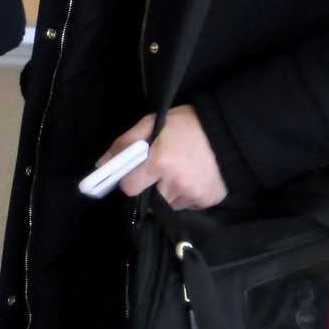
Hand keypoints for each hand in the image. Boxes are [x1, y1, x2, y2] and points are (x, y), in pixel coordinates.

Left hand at [100, 106, 226, 211]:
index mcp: (159, 162)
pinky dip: (186, 195)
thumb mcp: (151, 124)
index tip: (138, 172)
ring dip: (168, 193)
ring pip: (168, 204)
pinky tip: (193, 177)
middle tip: (161, 170)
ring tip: (180, 172)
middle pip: (149, 200)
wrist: (226, 130)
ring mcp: (193, 195)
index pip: (130, 187)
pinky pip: (187, 205)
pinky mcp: (207, 201)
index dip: (131, 179)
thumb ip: (125, 144)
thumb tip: (102, 165)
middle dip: (151, 187)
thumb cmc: (185, 124)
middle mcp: (175, 183)